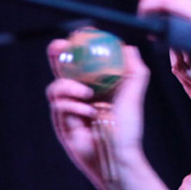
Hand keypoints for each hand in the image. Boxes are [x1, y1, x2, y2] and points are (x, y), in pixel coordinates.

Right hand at [47, 43, 149, 187]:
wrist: (118, 155)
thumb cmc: (128, 128)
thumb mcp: (134, 93)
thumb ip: (134, 70)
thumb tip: (128, 47)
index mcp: (97, 86)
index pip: (82, 62)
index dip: (77, 47)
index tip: (79, 33)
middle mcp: (80, 95)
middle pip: (61, 69)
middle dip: (56, 55)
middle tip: (59, 45)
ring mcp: (69, 108)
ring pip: (56, 86)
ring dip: (69, 86)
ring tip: (89, 95)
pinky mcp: (61, 122)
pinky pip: (58, 105)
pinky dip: (72, 105)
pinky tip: (88, 113)